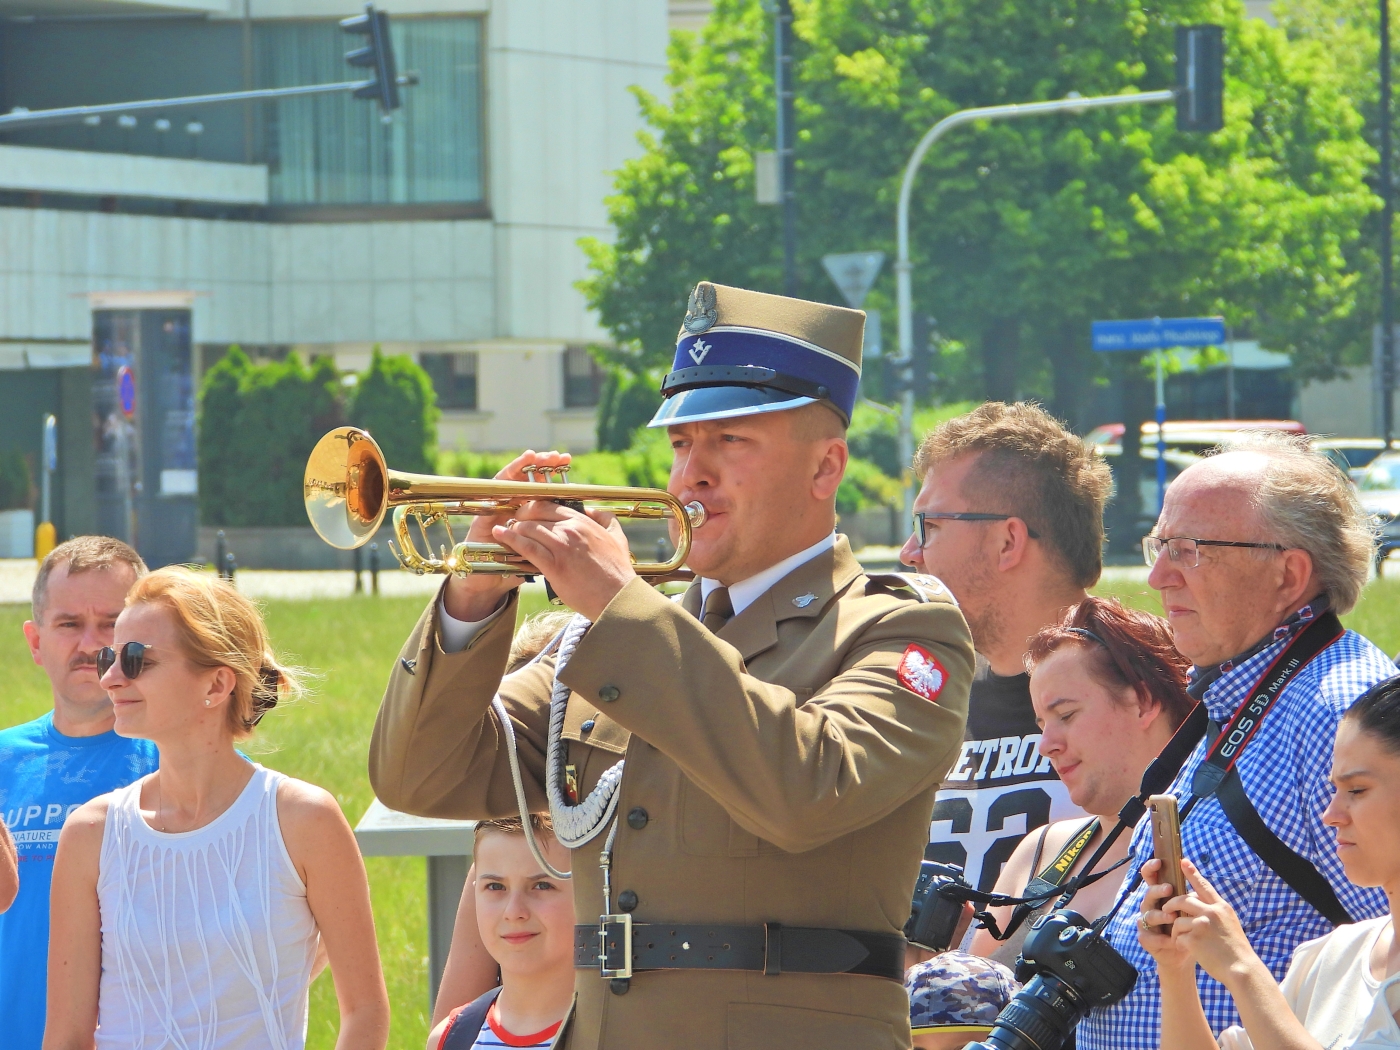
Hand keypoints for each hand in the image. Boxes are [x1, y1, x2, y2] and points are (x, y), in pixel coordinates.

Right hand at [442, 450, 571, 621]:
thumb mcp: (540, 556)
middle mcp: (512, 509)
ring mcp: (497, 508)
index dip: (556, 478)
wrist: (484, 583)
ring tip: (538, 455)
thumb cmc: (512, 570)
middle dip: (543, 467)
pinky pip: (495, 489)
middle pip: (529, 481)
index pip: (543, 491)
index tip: (569, 464)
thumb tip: (581, 535)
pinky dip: (509, 474)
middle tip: (560, 456)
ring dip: (525, 466)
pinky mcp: (484, 511)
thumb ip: (555, 544)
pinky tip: (521, 463)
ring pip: (512, 481)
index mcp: (528, 518)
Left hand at [492, 501, 634, 620]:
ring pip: (529, 529)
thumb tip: (594, 511)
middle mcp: (571, 530)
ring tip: (503, 531)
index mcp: (584, 522)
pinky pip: (527, 548)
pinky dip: (511, 540)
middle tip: (512, 521)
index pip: (550, 505)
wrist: (617, 597)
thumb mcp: (618, 538)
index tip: (526, 512)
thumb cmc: (617, 571)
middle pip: (536, 514)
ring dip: (513, 528)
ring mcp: (562, 547)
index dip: (533, 507)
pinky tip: (501, 536)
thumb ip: (606, 520)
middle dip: (520, 516)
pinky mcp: (554, 566)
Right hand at [1137, 859, 1193, 973]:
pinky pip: (1149, 936)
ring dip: (1160, 915)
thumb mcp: (1191, 910)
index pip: (1151, 877)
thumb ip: (1190, 896)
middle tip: (1169, 889)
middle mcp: (1150, 906)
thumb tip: (1195, 877)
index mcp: (1160, 896)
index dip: (1151, 868)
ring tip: (1172, 917)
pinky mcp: (1145, 938)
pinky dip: (1161, 938)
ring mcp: (1146, 922)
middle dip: (1157, 890)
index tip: (1159, 862)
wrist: (1182, 955)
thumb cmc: (1187, 928)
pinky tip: (1171, 940)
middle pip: (1149, 893)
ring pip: (1148, 914)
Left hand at [1163, 858, 1265, 991]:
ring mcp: (1202, 925)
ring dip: (1176, 929)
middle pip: (1183, 899)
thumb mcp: (1230, 924)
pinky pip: (1177, 936)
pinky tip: (1185, 948)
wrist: (1242, 969)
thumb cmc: (1236, 950)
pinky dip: (1178, 942)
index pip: (1203, 886)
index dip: (1192, 873)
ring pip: (1178, 919)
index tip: (1182, 861)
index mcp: (1221, 908)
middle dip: (1172, 903)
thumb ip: (1215, 912)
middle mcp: (1212, 912)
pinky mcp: (1194, 939)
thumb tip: (1200, 903)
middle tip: (1167, 909)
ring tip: (1181, 938)